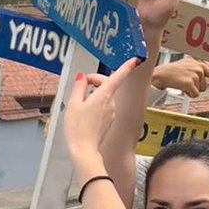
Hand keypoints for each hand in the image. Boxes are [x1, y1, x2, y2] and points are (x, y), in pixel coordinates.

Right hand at [64, 59, 139, 175]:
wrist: (84, 149)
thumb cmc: (78, 128)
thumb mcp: (73, 104)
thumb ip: (79, 87)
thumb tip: (82, 78)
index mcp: (103, 96)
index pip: (118, 76)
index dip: (127, 66)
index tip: (135, 59)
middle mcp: (111, 103)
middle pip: (108, 84)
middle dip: (96, 80)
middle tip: (82, 83)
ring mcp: (111, 112)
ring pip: (105, 95)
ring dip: (95, 93)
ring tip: (80, 102)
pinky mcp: (109, 120)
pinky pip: (104, 105)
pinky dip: (96, 103)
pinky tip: (85, 111)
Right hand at [151, 58, 208, 97]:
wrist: (160, 74)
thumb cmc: (171, 73)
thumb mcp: (186, 67)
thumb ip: (196, 72)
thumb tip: (203, 83)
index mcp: (199, 64)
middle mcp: (199, 68)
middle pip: (204, 87)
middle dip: (195, 87)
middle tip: (183, 82)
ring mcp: (195, 74)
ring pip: (199, 91)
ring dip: (190, 90)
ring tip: (180, 83)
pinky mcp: (190, 82)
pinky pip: (194, 95)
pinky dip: (187, 94)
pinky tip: (180, 87)